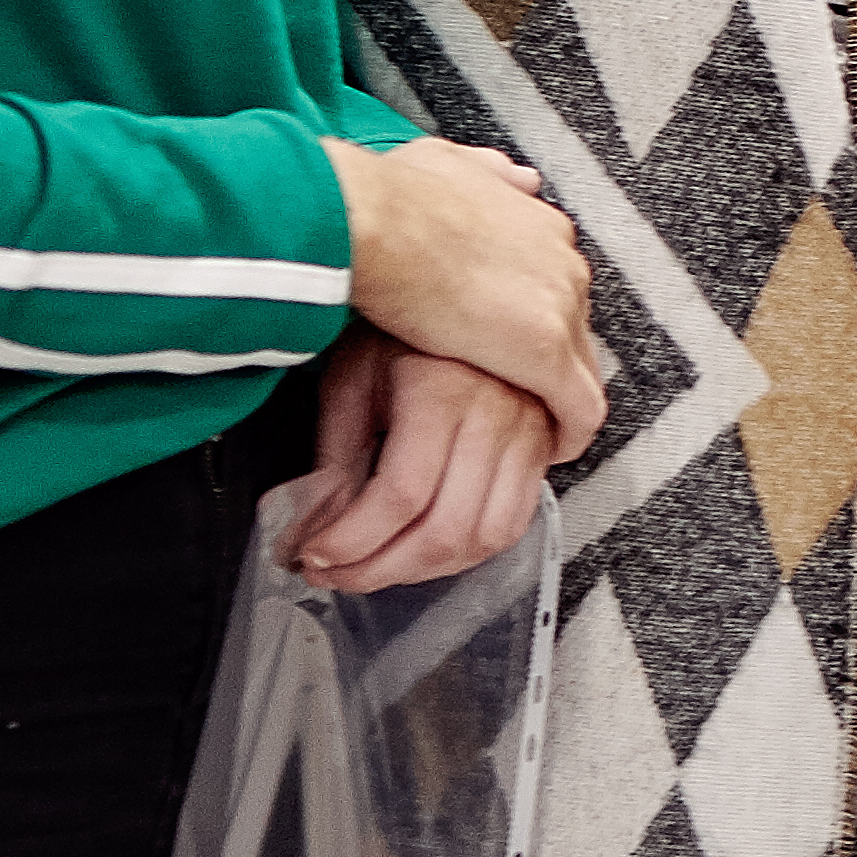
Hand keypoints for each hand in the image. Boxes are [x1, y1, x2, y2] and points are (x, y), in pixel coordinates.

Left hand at [277, 334, 561, 590]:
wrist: (457, 281)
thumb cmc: (399, 327)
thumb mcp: (350, 382)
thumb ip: (333, 462)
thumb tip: (313, 533)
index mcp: (442, 389)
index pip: (400, 496)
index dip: (353, 542)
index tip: (315, 556)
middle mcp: (497, 411)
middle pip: (445, 528)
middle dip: (381, 570)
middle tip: (338, 575)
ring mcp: (529, 429)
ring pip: (485, 536)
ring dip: (426, 571)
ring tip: (381, 567)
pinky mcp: (543, 442)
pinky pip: (516, 521)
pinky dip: (471, 551)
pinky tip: (430, 549)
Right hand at [324, 138, 603, 457]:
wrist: (375, 223)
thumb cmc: (391, 197)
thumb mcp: (447, 164)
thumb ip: (488, 174)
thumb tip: (521, 178)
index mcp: (541, 227)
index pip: (556, 287)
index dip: (536, 319)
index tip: (512, 344)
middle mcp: (564, 265)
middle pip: (575, 329)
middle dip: (552, 363)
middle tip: (524, 396)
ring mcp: (559, 310)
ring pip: (581, 371)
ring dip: (559, 403)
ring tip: (536, 433)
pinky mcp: (544, 355)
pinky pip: (579, 410)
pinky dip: (568, 436)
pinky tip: (548, 453)